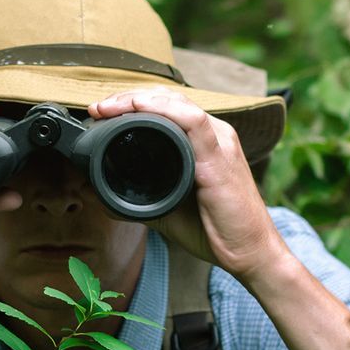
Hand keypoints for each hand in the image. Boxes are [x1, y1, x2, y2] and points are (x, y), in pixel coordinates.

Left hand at [88, 87, 287, 280]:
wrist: (250, 252)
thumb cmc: (216, 230)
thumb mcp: (168, 207)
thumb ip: (138, 196)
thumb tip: (99, 195)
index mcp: (203, 142)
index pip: (166, 107)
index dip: (132, 103)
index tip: (101, 111)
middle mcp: (214, 135)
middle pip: (168, 99)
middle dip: (129, 96)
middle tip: (98, 107)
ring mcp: (219, 143)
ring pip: (178, 104)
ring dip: (139, 99)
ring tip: (110, 106)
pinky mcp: (220, 158)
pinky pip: (193, 123)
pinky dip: (164, 111)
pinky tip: (140, 108)